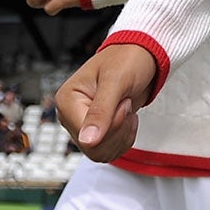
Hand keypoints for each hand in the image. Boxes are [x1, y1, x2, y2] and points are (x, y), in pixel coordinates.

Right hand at [55, 44, 157, 160]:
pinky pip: (110, 151)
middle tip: (125, 103)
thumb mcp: (116, 81)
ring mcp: (83, 124)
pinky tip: (127, 117)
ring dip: (123, 134)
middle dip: (118, 130)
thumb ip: (101, 111)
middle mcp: (71, 115)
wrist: (142, 57)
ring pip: (102, 153)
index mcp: (66, 101)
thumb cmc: (127, 59)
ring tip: (125, 107)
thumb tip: (87, 141)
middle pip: (93, 149)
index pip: (86, 137)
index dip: (112, 125)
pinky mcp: (97, 131)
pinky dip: (125, 138)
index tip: (123, 102)